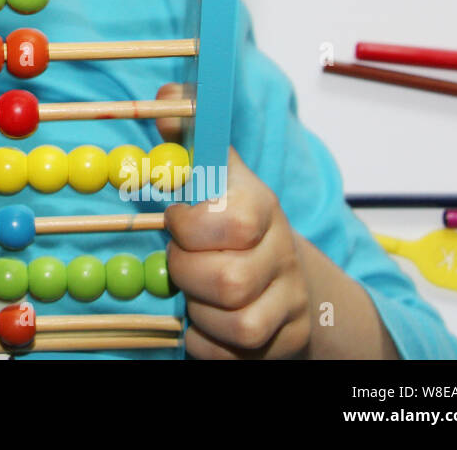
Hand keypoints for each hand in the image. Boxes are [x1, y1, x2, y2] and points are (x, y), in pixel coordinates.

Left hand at [152, 83, 310, 358]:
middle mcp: (282, 254)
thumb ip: (185, 137)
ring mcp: (289, 302)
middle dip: (186, 274)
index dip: (191, 225)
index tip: (174, 218)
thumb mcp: (212, 174)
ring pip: (236, 324)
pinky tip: (202, 320)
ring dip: (198, 311)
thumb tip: (166, 98)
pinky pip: (232, 357)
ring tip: (191, 291)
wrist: (286, 276)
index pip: (233, 220)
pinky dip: (205, 344)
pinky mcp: (285, 341)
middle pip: (229, 281)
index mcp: (261, 206)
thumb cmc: (231, 219)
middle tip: (176, 262)